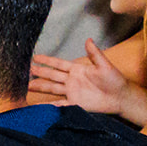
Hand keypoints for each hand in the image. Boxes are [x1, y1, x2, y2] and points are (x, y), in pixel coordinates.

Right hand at [30, 40, 146, 124]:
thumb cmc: (115, 80)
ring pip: (51, 88)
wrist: (120, 97)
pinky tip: (37, 105)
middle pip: (51, 76)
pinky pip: (58, 104)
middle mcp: (71, 81)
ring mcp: (72, 92)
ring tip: (26, 85)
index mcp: (77, 70)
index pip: (58, 64)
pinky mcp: (74, 104)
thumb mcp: (104, 65)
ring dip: (40, 86)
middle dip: (39, 72)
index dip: (47, 60)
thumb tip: (88, 40)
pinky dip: (47, 105)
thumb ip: (94, 54)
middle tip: (25, 69)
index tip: (35, 57)